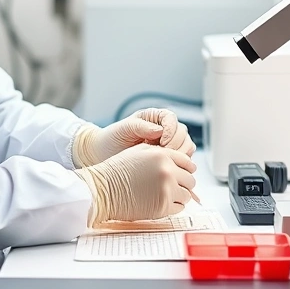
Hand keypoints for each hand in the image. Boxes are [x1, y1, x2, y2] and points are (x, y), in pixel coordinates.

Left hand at [72, 109, 196, 167]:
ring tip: (165, 164)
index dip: (171, 131)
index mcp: (155, 118)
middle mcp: (164, 129)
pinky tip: (167, 171)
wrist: (103, 154)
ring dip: (180, 156)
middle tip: (164, 156)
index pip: (171, 119)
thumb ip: (141, 126)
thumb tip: (160, 130)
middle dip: (176, 145)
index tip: (162, 143)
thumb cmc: (112, 138)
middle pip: (182, 133)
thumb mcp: (124, 129)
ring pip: (186, 147)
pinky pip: (182, 161)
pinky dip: (179, 166)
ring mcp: (168, 144)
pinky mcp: (169, 159)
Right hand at [75, 144, 196, 224]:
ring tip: (164, 195)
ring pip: (187, 195)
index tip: (181, 174)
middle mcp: (167, 171)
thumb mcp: (140, 152)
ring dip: (179, 196)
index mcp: (163, 155)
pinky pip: (179, 208)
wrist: (103, 190)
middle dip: (183, 183)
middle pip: (190, 180)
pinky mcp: (162, 207)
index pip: (188, 162)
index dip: (185, 169)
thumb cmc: (117, 171)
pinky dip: (173, 206)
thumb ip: (163, 154)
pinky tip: (160, 202)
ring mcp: (166, 190)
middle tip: (172, 186)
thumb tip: (184, 164)